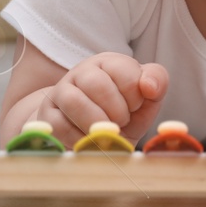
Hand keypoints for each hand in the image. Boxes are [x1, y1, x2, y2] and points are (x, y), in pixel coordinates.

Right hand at [26, 52, 167, 145]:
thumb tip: (149, 86)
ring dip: (97, 122)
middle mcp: (82, 72)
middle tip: (121, 121)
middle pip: (97, 84)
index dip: (135, 95)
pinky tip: (91, 143)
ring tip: (107, 132)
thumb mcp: (144, 100)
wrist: (88, 136)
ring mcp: (61, 92)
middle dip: (117, 110)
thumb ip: (157, 83)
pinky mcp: (47, 116)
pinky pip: (60, 126)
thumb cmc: (120, 114)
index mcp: (108, 63)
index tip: (135, 106)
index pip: (123, 69)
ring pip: (74, 101)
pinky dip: (81, 139)